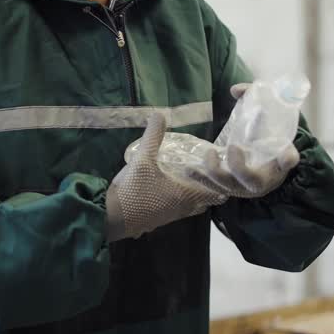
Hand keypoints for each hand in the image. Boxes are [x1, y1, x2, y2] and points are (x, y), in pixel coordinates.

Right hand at [104, 113, 228, 240]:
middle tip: (205, 168)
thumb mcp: (142, 159)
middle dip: (210, 185)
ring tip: (189, 175)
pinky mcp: (162, 219)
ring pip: (194, 205)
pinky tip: (170, 185)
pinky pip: (181, 209)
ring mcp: (174, 216)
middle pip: (208, 199)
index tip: (217, 165)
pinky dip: (183, 198)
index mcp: (187, 194)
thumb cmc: (133, 190)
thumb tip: (160, 113)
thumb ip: (153, 136)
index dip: (221, 179)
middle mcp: (185, 207)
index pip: (217, 192)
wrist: (112, 218)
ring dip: (196, 193)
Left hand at [202, 82, 298, 197]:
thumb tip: (235, 90)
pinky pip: (212, 188)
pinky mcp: (226, 189)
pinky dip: (200, 179)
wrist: (258, 164)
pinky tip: (188, 169)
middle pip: (252, 181)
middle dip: (239, 166)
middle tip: (233, 147)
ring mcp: (242, 187)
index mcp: (278, 162)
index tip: (286, 154)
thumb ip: (254, 98)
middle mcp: (263, 179)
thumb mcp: (266, 118)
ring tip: (209, 154)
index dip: (287, 159)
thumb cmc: (264, 138)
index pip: (288, 160)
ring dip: (216, 172)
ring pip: (229, 187)